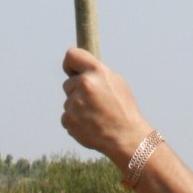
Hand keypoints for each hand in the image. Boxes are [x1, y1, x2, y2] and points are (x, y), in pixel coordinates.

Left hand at [61, 48, 152, 167]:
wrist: (125, 137)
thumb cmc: (123, 108)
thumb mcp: (116, 82)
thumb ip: (96, 73)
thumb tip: (81, 69)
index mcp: (97, 72)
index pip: (72, 55)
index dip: (70, 64)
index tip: (72, 71)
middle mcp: (84, 85)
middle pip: (68, 83)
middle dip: (77, 91)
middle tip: (94, 102)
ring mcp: (74, 103)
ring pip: (68, 101)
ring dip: (77, 107)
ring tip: (95, 116)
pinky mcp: (69, 119)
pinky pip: (66, 117)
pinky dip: (75, 121)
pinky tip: (90, 125)